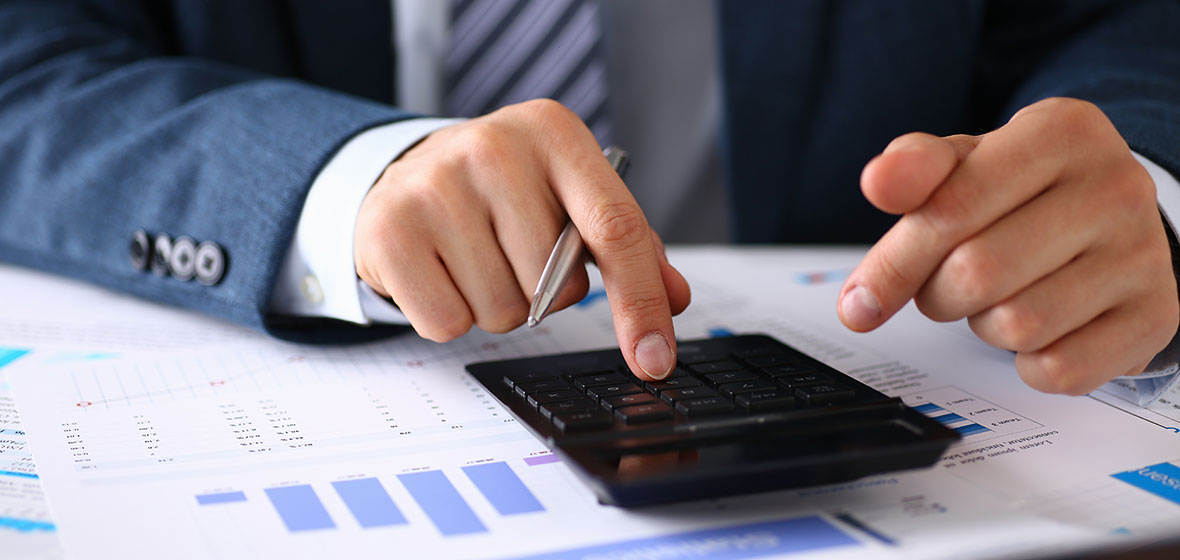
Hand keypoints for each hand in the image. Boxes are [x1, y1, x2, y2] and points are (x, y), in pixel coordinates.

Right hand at [354, 100, 690, 379]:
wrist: (405, 175)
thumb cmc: (502, 191)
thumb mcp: (569, 195)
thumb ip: (630, 244)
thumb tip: (674, 297)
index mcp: (554, 133)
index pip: (616, 227)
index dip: (641, 301)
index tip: (654, 358)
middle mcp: (494, 148)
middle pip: (556, 285)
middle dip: (544, 295)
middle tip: (513, 256)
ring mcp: (435, 185)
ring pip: (503, 311)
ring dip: (496, 306)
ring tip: (474, 259)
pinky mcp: (390, 229)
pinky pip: (448, 323)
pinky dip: (450, 315)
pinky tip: (440, 271)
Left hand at [841, 97, 1178, 394]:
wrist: (1113, 222)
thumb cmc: (1023, 193)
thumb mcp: (966, 164)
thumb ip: (914, 170)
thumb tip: (878, 182)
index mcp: (1062, 131)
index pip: (950, 208)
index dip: (893, 263)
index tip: (859, 300)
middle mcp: (1114, 186)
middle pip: (976, 273)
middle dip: (938, 294)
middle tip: (945, 286)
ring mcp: (1143, 254)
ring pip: (1018, 325)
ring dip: (984, 325)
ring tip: (1000, 296)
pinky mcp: (1155, 316)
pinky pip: (1058, 368)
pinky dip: (1028, 362)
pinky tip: (1040, 328)